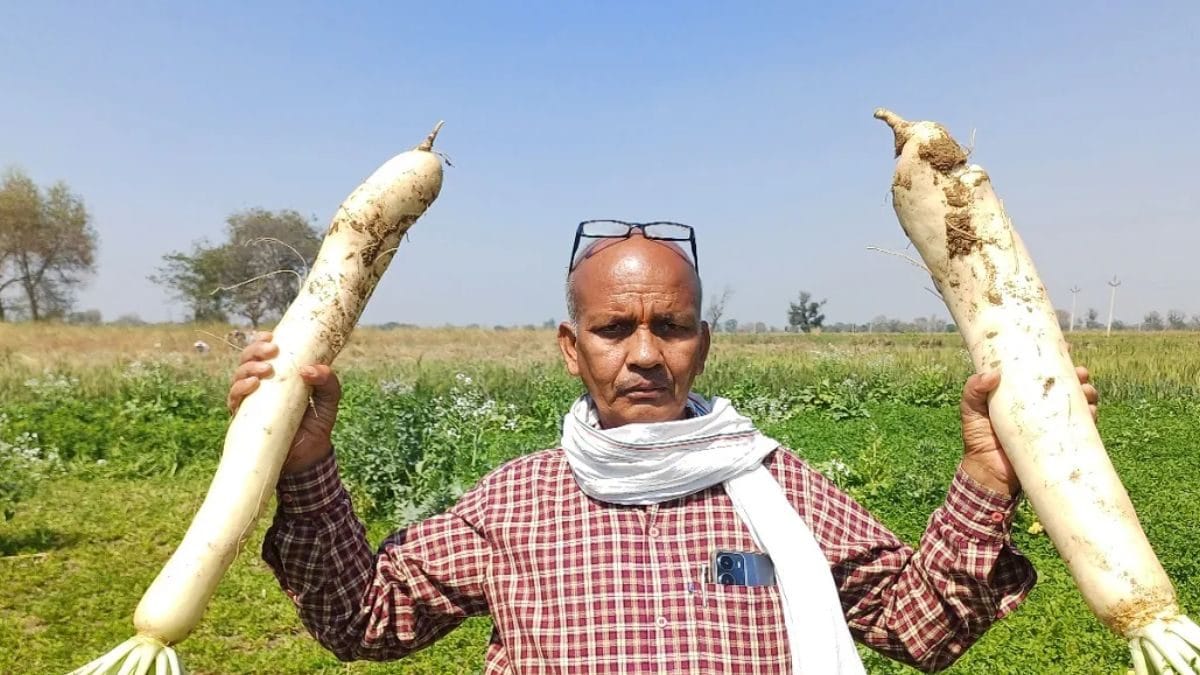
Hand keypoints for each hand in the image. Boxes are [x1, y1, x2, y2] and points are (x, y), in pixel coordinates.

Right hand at [227, 331, 340, 474]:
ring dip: (248, 368)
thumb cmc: (317, 425)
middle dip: (255, 351)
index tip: (272, 336)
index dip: (261, 341)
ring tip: (266, 369)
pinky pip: (233, 401)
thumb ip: (327, 382)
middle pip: (246, 361)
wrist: (309, 458)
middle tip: (272, 350)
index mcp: (279, 376)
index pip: (263, 353)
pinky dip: (240, 389)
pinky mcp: (243, 420)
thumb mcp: (329, 400)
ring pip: (237, 377)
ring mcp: (250, 403)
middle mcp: (261, 387)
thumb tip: (309, 369)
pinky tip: (253, 385)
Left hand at [959, 366, 1098, 495]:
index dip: (1055, 356)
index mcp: (1020, 391)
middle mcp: (1039, 404)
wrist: (987, 472)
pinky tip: (1090, 412)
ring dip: (1087, 393)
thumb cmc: (977, 436)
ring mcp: (1051, 422)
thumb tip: (993, 374)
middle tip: (1080, 373)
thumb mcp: (970, 408)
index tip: (1066, 347)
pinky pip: (1082, 428)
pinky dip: (1089, 418)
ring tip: (1086, 391)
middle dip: (1078, 375)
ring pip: (1078, 402)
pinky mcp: (1059, 441)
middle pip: (1066, 384)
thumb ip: (973, 389)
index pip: (1040, 369)